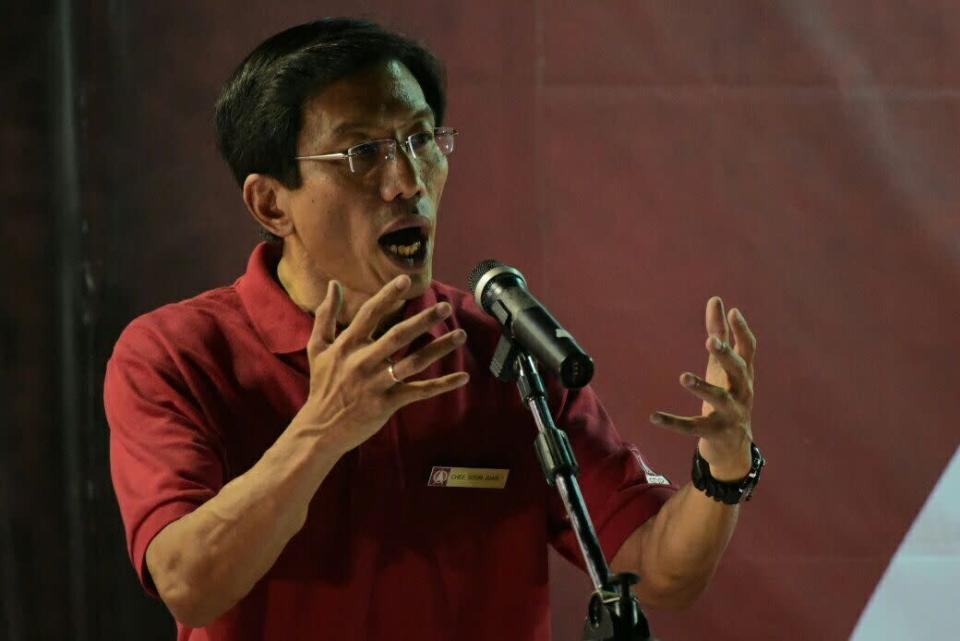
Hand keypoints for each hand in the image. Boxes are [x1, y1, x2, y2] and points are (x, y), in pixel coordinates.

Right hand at [293, 275, 469, 452]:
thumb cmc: (323, 384)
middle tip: (445, 307)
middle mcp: (363, 362)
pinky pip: (420, 391)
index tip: (405, 279)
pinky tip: (463, 377)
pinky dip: (442, 385)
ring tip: (461, 334)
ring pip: (414, 362)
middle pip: (398, 336)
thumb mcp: (318, 348)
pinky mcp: (387, 403)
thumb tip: (333, 284)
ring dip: (439, 348)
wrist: (321, 428)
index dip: (387, 296)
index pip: (370, 314)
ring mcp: (377, 383)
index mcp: (347, 345)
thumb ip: (326, 315)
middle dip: (423, 320)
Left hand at [650, 296, 756, 480]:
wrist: (734, 447)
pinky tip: (653, 416)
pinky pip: (692, 427)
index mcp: (743, 375)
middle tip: (711, 342)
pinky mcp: (714, 433)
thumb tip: (717, 300)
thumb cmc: (729, 396)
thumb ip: (720, 334)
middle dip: (725, 357)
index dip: (742, 331)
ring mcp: (730, 414)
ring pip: (718, 399)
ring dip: (702, 388)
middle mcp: (742, 392)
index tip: (732, 312)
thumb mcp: (723, 367)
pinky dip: (673, 422)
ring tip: (683, 377)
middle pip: (737, 371)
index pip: (748, 349)